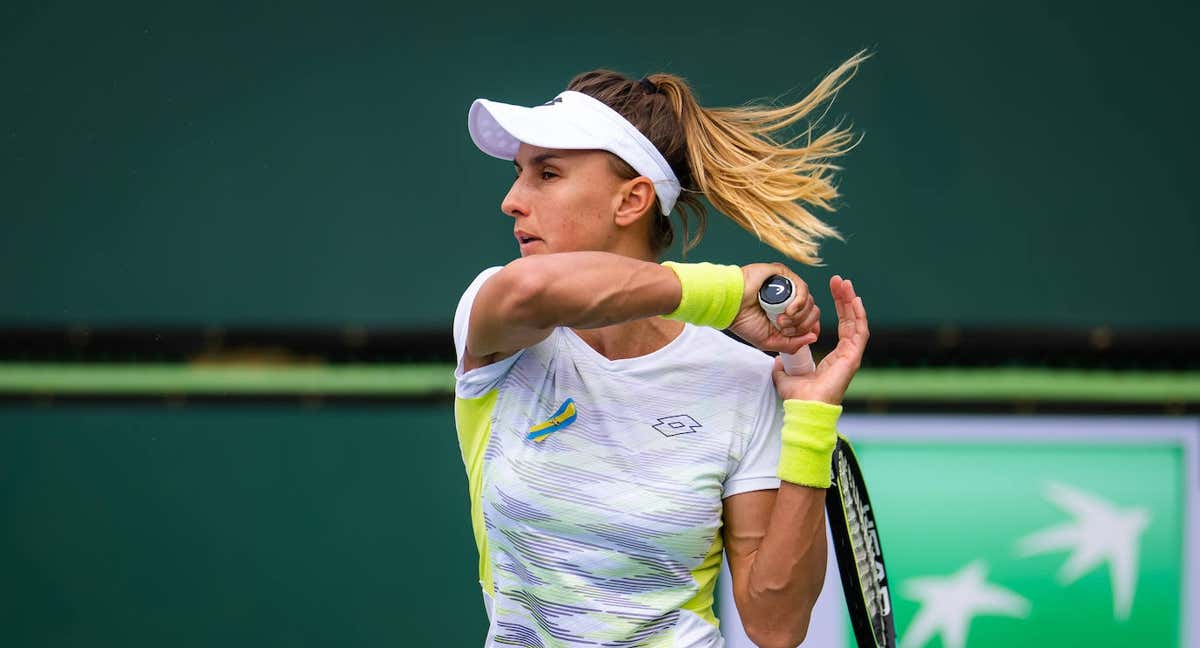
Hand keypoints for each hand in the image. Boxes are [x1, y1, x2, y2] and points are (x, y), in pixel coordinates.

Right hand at [728, 263, 819, 354]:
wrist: (729, 306)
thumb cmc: (744, 321)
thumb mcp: (769, 341)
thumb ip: (792, 344)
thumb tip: (813, 337)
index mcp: (786, 313)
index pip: (810, 319)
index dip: (811, 328)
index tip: (805, 335)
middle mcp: (789, 299)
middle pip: (812, 312)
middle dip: (801, 325)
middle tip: (783, 328)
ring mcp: (787, 286)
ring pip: (809, 301)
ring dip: (798, 316)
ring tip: (781, 321)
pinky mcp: (783, 274)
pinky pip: (803, 288)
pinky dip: (800, 302)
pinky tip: (789, 310)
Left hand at [772, 275, 868, 404]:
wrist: (804, 406)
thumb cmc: (798, 396)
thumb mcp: (785, 375)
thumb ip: (782, 365)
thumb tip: (776, 359)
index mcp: (834, 357)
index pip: (840, 326)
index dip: (838, 308)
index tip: (832, 290)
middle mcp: (845, 354)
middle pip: (850, 320)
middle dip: (845, 299)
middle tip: (840, 281)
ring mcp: (851, 356)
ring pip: (856, 323)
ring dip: (851, 302)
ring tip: (845, 284)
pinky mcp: (852, 358)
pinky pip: (860, 332)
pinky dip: (858, 316)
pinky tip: (854, 300)